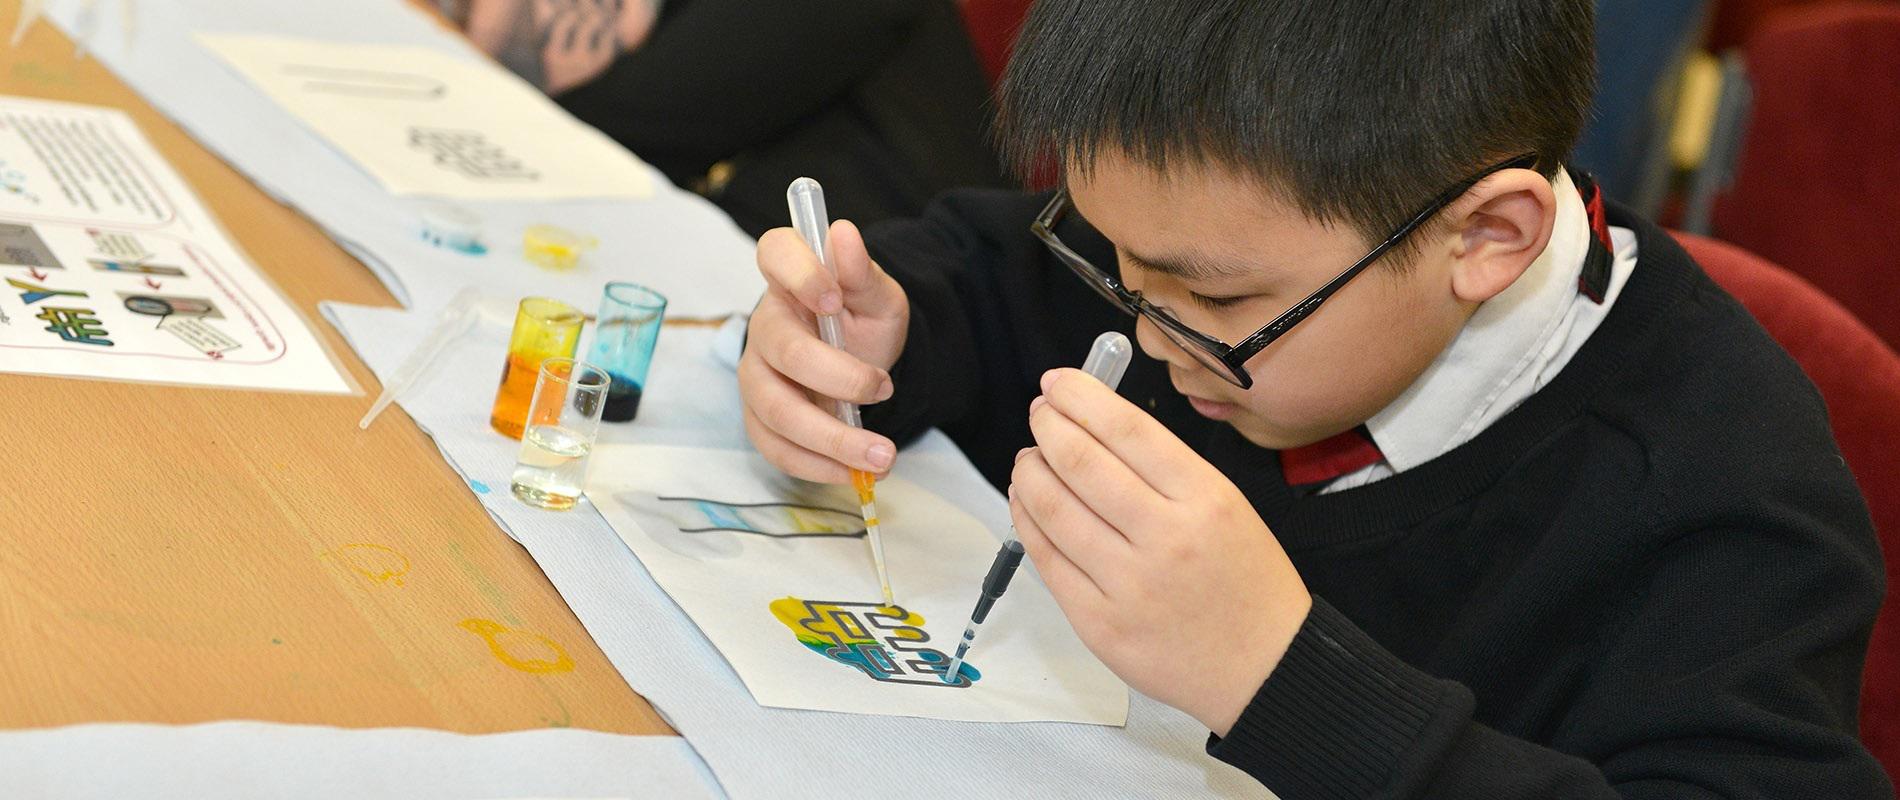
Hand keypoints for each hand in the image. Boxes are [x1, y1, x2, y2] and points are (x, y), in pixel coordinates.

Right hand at [739, 220, 909, 483]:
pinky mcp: (760, 418)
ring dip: (830, 438)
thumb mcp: (878, 295)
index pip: (774, 255)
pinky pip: (775, 447)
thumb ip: (861, 272)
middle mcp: (764, 324)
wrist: (864, 362)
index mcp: (789, 276)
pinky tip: (852, 472)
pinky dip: (815, 465)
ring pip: (775, 409)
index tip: (835, 300)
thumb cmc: (862, 320)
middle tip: (885, 391)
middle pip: (782, 350)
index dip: (800, 274)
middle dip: (836, 378)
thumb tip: (844, 234)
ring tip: (882, 455)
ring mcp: (756, 374)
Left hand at [1010, 368, 1312, 735]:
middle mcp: (1165, 539)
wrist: (1266, 668)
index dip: (1081, 398)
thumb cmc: (1246, 582)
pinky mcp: (1100, 625)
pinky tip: (1027, 502)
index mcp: (1205, 499)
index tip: (1057, 383)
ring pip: (1053, 509)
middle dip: (1047, 427)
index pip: (1126, 429)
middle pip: (1081, 462)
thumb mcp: (1227, 506)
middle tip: (1039, 415)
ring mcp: (1128, 586)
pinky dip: (1027, 520)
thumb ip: (1164, 468)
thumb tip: (1091, 423)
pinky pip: (1047, 561)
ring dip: (1030, 472)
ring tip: (1029, 458)